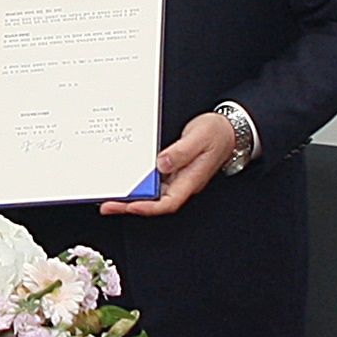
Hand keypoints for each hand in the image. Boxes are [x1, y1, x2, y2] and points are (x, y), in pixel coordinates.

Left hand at [100, 111, 239, 216]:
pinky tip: (126, 180)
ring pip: (152, 193)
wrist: (227, 128)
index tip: (130, 206)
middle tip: (108, 205)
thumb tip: (162, 163)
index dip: (149, 207)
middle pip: (155, 201)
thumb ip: (181, 151)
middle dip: (130, 205)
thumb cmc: (217, 133)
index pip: (168, 202)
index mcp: (190, 180)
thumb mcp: (200, 137)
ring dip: (131, 196)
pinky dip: (138, 182)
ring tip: (110, 197)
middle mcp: (182, 182)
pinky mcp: (171, 169)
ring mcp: (176, 177)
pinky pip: (153, 180)